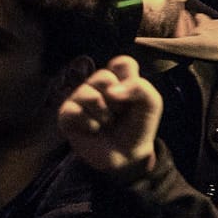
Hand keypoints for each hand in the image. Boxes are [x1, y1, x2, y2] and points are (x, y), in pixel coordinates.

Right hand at [58, 55, 161, 180]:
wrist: (128, 155)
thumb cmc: (139, 126)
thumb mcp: (151, 103)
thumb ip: (140, 88)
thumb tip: (111, 92)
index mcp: (119, 77)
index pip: (121, 63)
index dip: (130, 80)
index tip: (134, 97)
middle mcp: (97, 84)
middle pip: (103, 76)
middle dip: (118, 101)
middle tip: (120, 113)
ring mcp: (80, 98)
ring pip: (88, 94)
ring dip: (104, 114)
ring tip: (108, 122)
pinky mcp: (67, 114)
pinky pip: (73, 111)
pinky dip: (89, 123)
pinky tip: (94, 129)